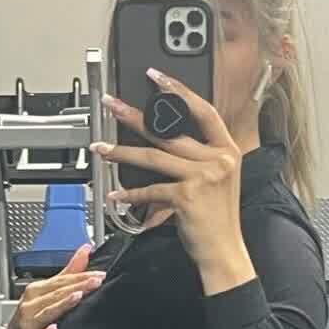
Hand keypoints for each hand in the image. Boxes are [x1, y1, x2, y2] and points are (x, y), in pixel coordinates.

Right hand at [5, 245, 103, 328]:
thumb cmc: (32, 315)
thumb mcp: (48, 292)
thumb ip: (69, 272)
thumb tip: (85, 250)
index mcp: (37, 290)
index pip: (62, 280)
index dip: (81, 276)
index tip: (99, 275)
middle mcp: (32, 303)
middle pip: (57, 293)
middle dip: (78, 286)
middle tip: (96, 281)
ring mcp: (29, 322)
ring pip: (48, 311)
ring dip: (63, 304)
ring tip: (78, 297)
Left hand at [94, 69, 249, 280]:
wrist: (224, 252)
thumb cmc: (217, 220)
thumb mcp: (216, 181)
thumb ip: (197, 160)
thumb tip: (160, 146)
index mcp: (226, 150)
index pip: (203, 111)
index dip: (179, 91)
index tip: (157, 77)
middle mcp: (218, 160)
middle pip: (169, 131)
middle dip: (135, 117)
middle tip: (113, 105)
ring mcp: (203, 177)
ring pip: (154, 157)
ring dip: (122, 153)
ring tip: (101, 148)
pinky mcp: (187, 196)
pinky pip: (151, 189)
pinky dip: (130, 193)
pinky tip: (116, 193)